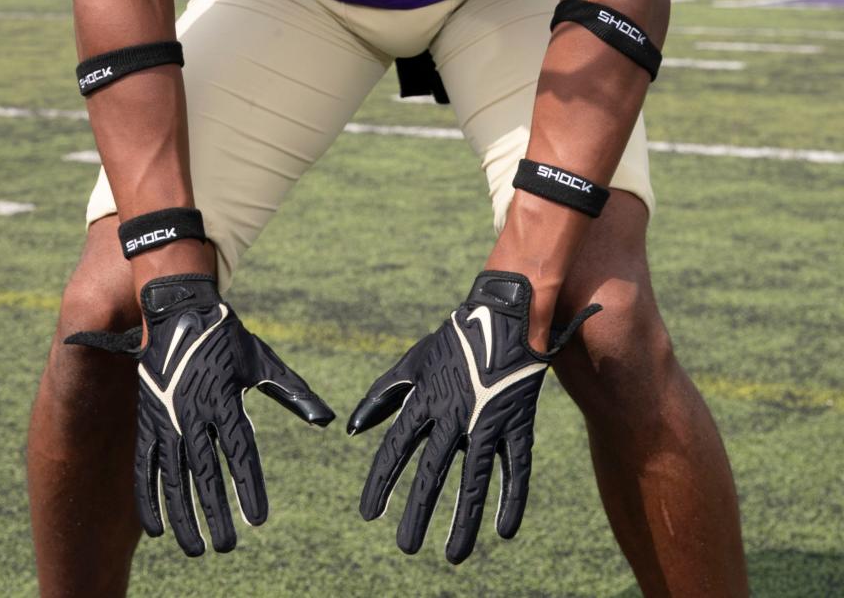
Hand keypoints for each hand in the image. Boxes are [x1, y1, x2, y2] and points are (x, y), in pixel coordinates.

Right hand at [66, 273, 333, 555]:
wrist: (177, 313)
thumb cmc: (227, 339)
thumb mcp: (262, 360)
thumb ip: (294, 392)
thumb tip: (328, 420)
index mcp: (225, 398)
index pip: (240, 453)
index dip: (248, 487)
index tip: (257, 520)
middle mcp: (193, 412)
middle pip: (205, 473)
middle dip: (214, 514)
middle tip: (226, 547)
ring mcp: (167, 418)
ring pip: (173, 478)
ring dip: (183, 516)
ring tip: (195, 548)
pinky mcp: (148, 421)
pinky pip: (146, 468)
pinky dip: (149, 499)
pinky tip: (158, 530)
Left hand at [347, 270, 598, 563]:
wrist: (506, 314)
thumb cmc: (454, 340)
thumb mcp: (414, 362)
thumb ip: (383, 395)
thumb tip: (352, 430)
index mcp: (426, 396)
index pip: (396, 447)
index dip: (381, 482)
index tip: (368, 515)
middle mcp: (454, 411)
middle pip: (432, 471)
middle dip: (418, 512)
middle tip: (406, 547)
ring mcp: (488, 418)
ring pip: (474, 479)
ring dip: (463, 521)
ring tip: (453, 556)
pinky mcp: (518, 422)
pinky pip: (517, 469)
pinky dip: (512, 500)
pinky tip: (504, 531)